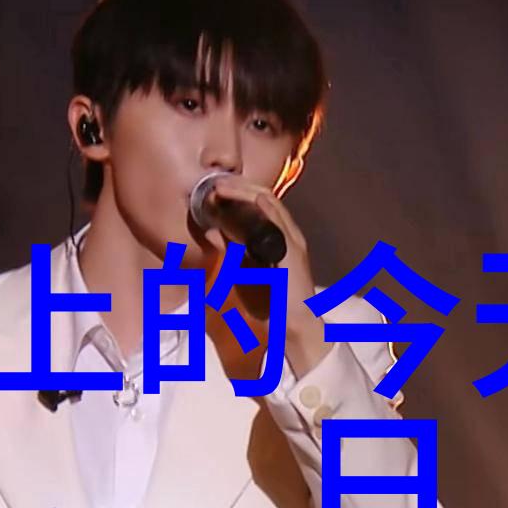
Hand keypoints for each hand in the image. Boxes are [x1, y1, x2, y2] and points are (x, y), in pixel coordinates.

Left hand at [199, 177, 332, 376]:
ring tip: (223, 187)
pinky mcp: (293, 251)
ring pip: (270, 204)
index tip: (215, 189)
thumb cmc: (272, 303)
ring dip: (245, 192)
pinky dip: (266, 208)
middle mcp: (287, 234)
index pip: (259, 204)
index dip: (237, 193)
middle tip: (215, 183)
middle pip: (264, 198)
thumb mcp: (246, 269)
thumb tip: (213, 231)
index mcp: (277, 238)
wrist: (294, 325)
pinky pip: (280, 223)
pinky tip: (253, 200)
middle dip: (238, 187)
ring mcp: (292, 241)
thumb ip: (234, 250)